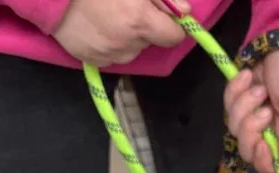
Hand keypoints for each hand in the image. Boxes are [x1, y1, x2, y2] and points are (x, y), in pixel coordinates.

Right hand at [54, 0, 190, 66]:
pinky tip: (95, 26)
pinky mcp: (92, 61)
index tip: (163, 15)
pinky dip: (108, 44)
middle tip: (124, 5)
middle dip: (144, 26)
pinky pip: (112, 56)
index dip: (170, 24)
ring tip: (106, 15)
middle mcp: (128, 44)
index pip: (173, 36)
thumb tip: (185, 12)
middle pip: (150, 41)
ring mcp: (109, 56)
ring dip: (127, 36)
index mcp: (140, 21)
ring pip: (131, 50)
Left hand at [224, 49, 278, 172]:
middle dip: (250, 129)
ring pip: (235, 129)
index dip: (263, 161)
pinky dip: (235, 90)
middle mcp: (270, 134)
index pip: (271, 168)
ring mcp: (252, 119)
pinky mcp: (239, 103)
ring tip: (259, 87)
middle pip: (248, 152)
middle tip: (263, 108)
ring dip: (245, 105)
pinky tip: (249, 76)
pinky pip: (227, 107)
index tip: (262, 143)